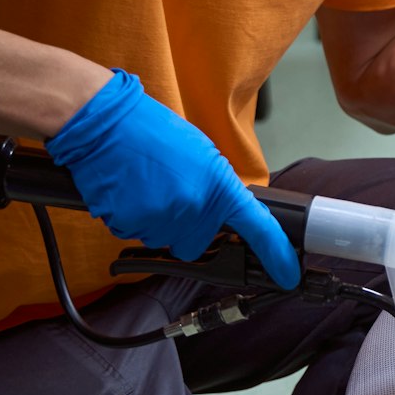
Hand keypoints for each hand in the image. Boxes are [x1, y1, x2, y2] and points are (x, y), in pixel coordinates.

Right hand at [45, 70, 300, 288]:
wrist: (106, 122)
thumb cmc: (151, 131)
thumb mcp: (201, 154)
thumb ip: (216, 188)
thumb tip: (221, 212)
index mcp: (219, 186)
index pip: (258, 226)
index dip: (276, 253)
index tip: (288, 273)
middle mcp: (195, 207)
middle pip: (196, 244)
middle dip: (186, 229)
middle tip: (170, 196)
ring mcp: (161, 219)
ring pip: (163, 240)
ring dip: (156, 222)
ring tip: (146, 185)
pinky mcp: (130, 224)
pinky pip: (134, 233)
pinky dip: (131, 218)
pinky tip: (129, 191)